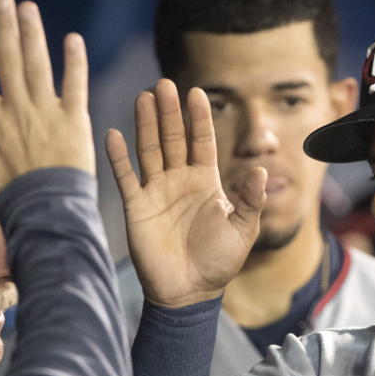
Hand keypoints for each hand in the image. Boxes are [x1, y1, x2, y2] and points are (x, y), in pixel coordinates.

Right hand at [0, 0, 93, 200]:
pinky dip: (74, 61)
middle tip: (4, 0)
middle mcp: (17, 109)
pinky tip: (73, 39)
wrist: (47, 210)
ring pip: (37, 65)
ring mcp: (46, 112)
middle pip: (8, 59)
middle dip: (4, 27)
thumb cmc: (9, 195)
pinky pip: (75, 84)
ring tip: (28, 8)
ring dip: (33, 34)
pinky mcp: (74, 119)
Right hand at [107, 79, 265, 307]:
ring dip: (145, 124)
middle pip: (173, 138)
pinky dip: (119, 157)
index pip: (202, 141)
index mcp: (207, 182)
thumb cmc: (219, 262)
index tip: (196, 92)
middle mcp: (180, 180)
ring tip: (143, 97)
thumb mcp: (243, 230)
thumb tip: (261, 170)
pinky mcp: (137, 207)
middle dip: (169, 112)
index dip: (199, 118)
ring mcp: (157, 191)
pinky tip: (114, 133)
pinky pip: (126, 177)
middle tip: (163, 84)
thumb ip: (251, 200)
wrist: (190, 291)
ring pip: (150, 150)